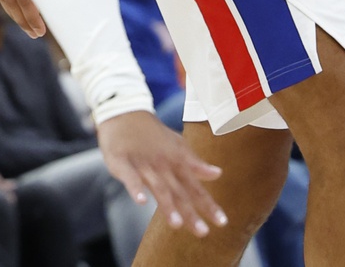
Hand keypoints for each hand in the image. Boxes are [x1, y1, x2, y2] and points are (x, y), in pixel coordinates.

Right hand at [97, 111, 225, 237]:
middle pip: (179, 192)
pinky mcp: (123, 162)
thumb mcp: (177, 146)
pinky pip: (130, 177)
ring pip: (158, 187)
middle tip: (204, 233)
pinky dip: (136, 189)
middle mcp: (163, 165)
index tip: (222, 222)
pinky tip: (141, 201)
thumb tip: (218, 174)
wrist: (125, 112)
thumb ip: (195, 163)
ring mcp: (143, 164)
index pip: (195, 188)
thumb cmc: (153, 134)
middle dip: (191, 213)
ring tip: (177, 224)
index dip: (208, 205)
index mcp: (177, 162)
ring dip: (168, 205)